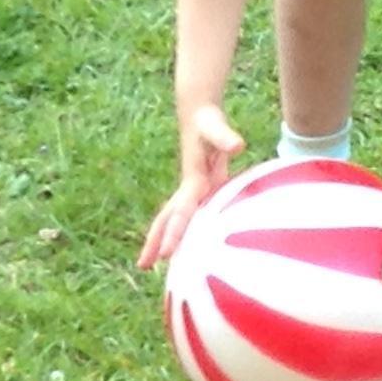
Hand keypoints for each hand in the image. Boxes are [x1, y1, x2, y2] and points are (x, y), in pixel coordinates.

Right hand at [137, 103, 247, 268]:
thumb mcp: (216, 127)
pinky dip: (184, 231)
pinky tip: (187, 246)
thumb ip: (225, 136)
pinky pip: (189, 216)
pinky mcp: (200, 190)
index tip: (166, 254)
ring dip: (164, 239)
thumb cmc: (208, 121)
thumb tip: (238, 145)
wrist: (199, 115)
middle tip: (143, 265)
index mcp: (192, 181)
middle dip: (155, 241)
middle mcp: (189, 189)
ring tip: (154, 264)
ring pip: (175, 219)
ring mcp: (193, 190)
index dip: (174, 233)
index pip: (181, 212)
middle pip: (167, 219)